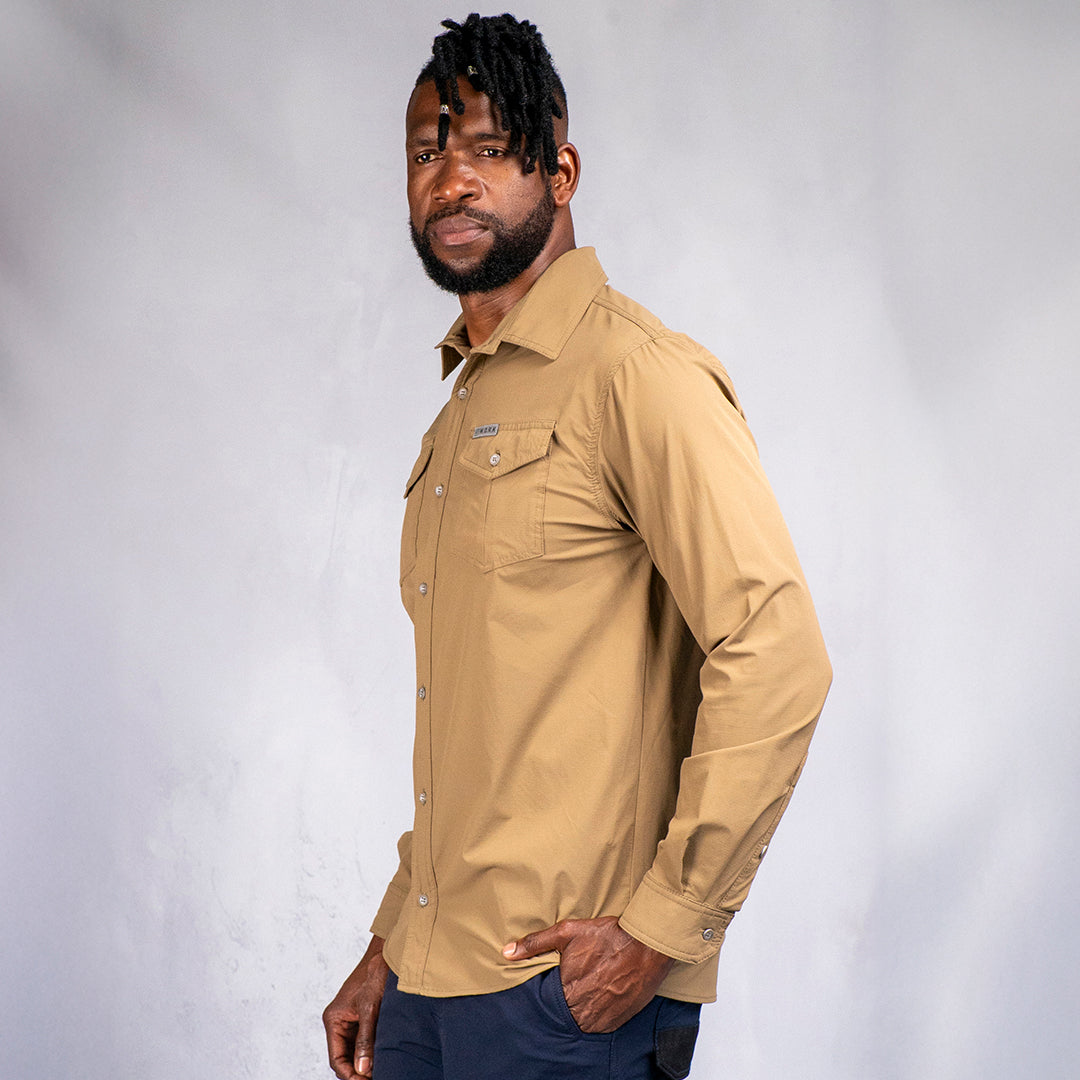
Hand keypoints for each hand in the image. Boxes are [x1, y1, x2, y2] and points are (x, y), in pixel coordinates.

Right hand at [323, 935, 389, 1078]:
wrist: (387, 953)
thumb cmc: (375, 974)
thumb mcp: (370, 1008)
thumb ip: (366, 1039)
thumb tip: (363, 1069)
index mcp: (333, 1020)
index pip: (336, 1059)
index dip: (350, 1074)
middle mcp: (339, 1022)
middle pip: (345, 1057)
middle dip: (358, 1070)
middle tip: (377, 1077)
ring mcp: (351, 1020)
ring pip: (356, 1050)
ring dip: (366, 1061)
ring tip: (382, 1070)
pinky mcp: (363, 1017)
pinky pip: (365, 1040)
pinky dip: (373, 1050)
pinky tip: (384, 1056)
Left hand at [502, 916, 674, 1033]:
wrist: (647, 945)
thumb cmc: (607, 936)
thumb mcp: (568, 932)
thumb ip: (536, 943)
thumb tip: (508, 952)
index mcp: (567, 990)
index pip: (547, 1005)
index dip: (549, 996)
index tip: (555, 986)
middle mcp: (583, 1010)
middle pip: (564, 1015)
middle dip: (564, 1003)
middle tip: (572, 987)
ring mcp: (602, 1019)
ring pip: (581, 1023)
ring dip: (580, 1011)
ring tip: (586, 992)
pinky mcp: (617, 1022)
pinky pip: (599, 1026)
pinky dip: (596, 1016)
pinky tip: (599, 998)